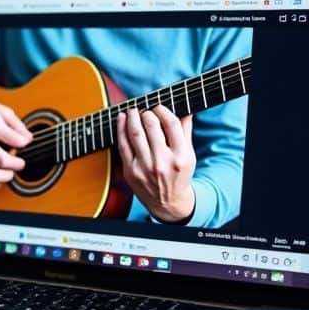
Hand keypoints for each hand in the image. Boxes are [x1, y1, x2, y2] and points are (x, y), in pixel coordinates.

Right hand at [0, 91, 32, 189]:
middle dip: (18, 164)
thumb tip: (28, 140)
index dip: (26, 142)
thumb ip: (18, 124)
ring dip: (6, 176)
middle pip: (3, 161)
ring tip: (10, 170)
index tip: (25, 141)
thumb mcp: (4, 111)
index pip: (17, 141)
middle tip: (20, 161)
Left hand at [116, 106, 196, 222]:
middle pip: (151, 126)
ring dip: (131, 117)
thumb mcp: (189, 155)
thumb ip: (185, 131)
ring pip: (135, 133)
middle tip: (144, 110)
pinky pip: (123, 145)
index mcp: (181, 156)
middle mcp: (163, 162)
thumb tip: (184, 108)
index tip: (158, 107)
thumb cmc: (179, 174)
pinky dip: (120, 129)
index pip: (171, 124)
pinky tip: (120, 119)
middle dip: (146, 113)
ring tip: (132, 111)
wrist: (167, 202)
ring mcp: (145, 167)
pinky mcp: (130, 171)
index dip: (162, 110)